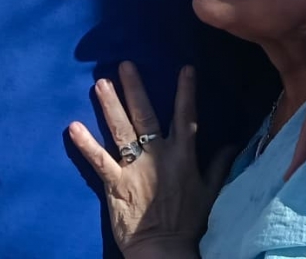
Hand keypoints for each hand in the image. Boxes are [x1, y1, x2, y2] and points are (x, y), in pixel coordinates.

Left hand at [69, 64, 228, 258]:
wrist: (164, 250)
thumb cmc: (189, 222)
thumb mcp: (212, 192)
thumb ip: (219, 165)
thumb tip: (233, 143)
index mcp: (183, 155)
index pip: (187, 116)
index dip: (186, 92)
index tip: (185, 68)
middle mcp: (158, 156)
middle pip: (146, 116)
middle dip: (135, 89)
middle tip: (125, 65)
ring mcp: (134, 169)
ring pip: (121, 131)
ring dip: (109, 106)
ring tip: (100, 83)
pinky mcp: (115, 184)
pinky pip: (98, 161)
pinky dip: (85, 144)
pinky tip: (72, 127)